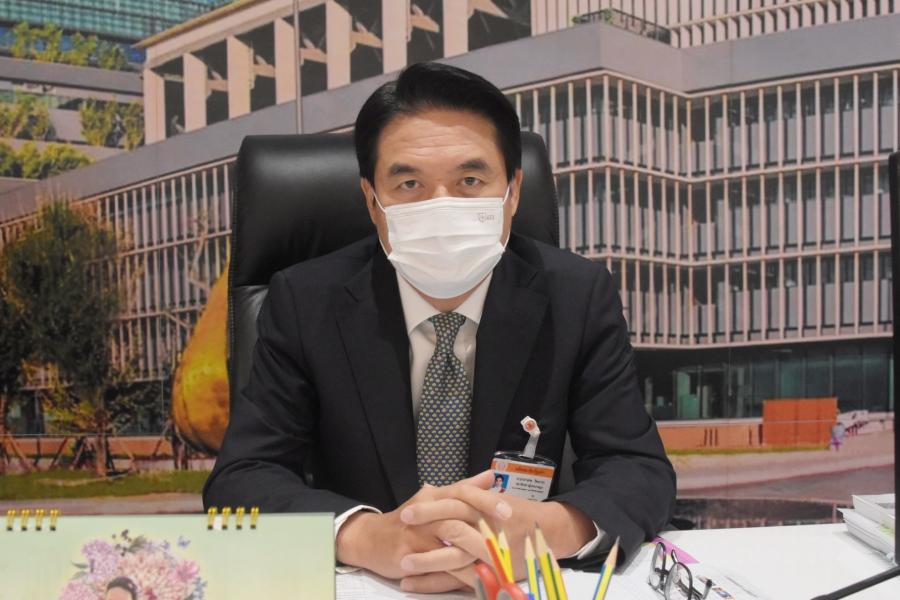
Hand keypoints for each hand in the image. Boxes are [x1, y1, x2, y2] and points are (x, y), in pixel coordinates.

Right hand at [335, 471, 507, 584]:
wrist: (371, 539)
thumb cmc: (409, 520)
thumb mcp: (435, 499)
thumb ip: (464, 488)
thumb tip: (490, 476)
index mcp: (434, 495)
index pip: (462, 493)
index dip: (486, 501)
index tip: (509, 512)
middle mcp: (425, 513)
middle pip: (457, 518)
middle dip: (484, 533)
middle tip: (506, 544)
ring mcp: (415, 535)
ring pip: (449, 545)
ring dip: (474, 557)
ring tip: (496, 566)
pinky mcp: (407, 557)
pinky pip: (437, 568)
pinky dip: (457, 575)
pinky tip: (474, 581)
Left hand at [398, 472, 594, 590]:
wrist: (550, 532)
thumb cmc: (518, 513)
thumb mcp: (492, 500)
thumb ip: (465, 495)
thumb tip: (431, 489)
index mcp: (484, 508)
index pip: (453, 504)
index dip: (429, 507)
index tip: (407, 510)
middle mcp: (486, 527)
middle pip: (451, 526)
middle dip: (426, 526)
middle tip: (401, 525)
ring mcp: (488, 552)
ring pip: (453, 557)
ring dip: (426, 561)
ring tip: (401, 563)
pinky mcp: (489, 572)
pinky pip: (459, 580)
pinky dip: (435, 583)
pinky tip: (414, 584)